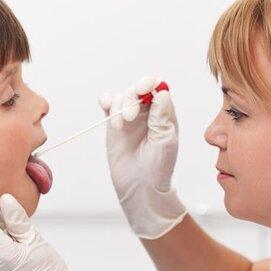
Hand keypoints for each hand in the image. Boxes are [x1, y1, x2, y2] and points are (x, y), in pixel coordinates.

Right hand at [99, 76, 186, 238]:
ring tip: (120, 125)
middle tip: (130, 117)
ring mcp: (130, 118)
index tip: (144, 88)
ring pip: (122, 96)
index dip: (150, 83)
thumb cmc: (158, 167)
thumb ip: (161, 117)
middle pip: (137, 89)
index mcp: (164, 114)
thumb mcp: (165, 141)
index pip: (158, 89)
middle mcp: (147, 112)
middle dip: (132, 97)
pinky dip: (106, 101)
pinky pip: (108, 105)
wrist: (140, 186)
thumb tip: (162, 92)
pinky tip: (106, 105)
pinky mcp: (114, 125)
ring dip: (119, 105)